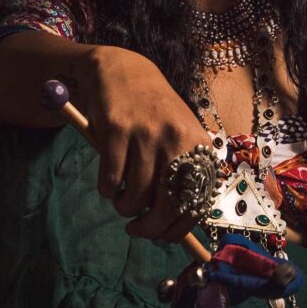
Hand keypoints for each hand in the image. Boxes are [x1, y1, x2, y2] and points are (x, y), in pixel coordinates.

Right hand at [79, 47, 215, 239]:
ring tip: (122, 201)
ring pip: (136, 196)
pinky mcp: (116, 130)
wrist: (125, 71)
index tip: (164, 236)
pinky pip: (111, 180)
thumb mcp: (179, 137)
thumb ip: (182, 175)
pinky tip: (109, 185)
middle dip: (149, 228)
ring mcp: (146, 134)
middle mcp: (176, 139)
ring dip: (125, 208)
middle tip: (137, 230)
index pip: (197, 202)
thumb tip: (174, 225)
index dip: (179, 228)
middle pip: (167, 205)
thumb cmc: (155, 114)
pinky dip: (108, 191)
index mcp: (198, 145)